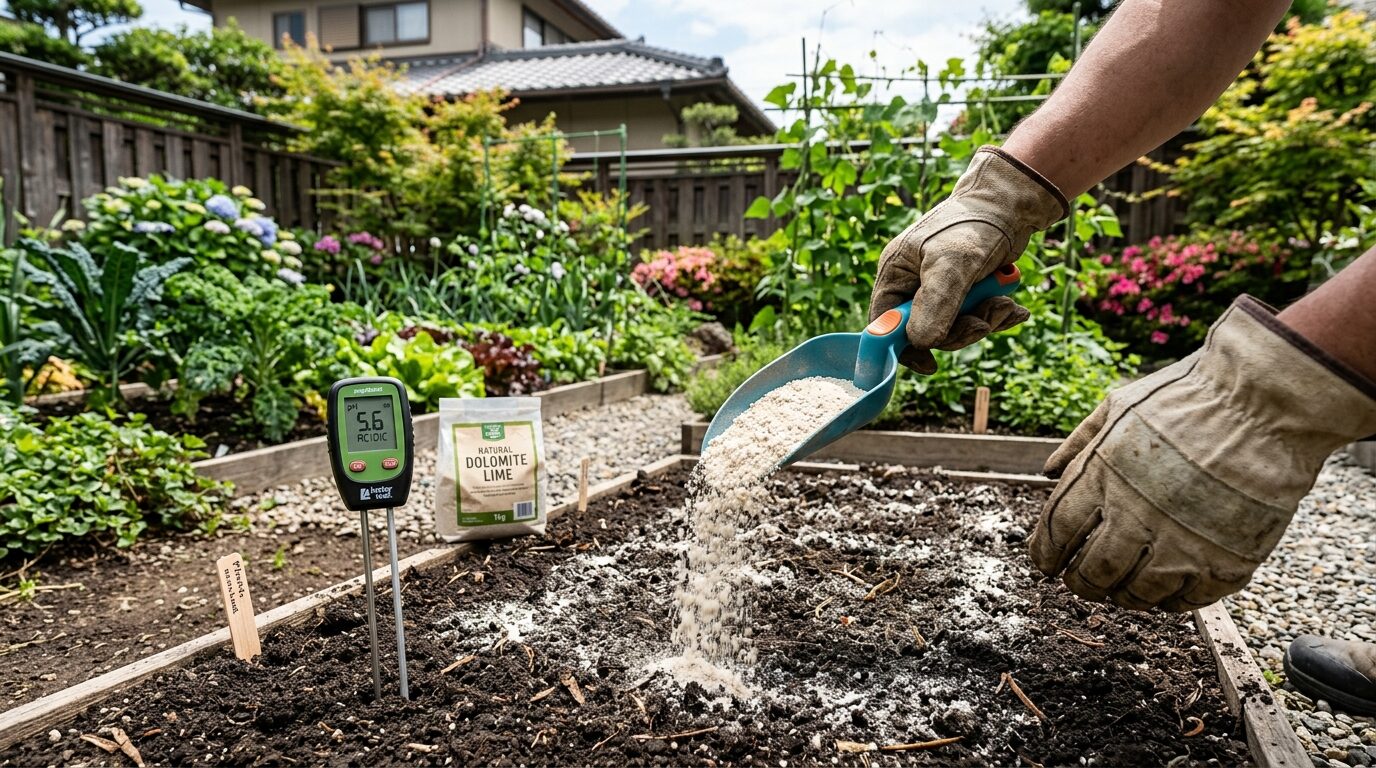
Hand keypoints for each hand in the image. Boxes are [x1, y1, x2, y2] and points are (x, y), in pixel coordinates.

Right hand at [869, 147, 1066, 373]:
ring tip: (1004, 306)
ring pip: (954, 327)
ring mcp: (941, 289)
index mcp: (896, 274)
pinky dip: (995, 316)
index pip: (885, 323)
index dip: (903, 347)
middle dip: (957, 332)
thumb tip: (922, 343)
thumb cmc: (974, 225)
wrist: (1012, 203)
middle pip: (924, 331)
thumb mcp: (953, 264)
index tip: (930, 364)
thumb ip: (936, 304)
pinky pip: (976, 317)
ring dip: (983, 322)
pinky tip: (1013, 308)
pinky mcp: (967, 291)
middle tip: (982, 324)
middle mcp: (914, 283)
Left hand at [1030, 297, 1375, 610]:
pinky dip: (1171, 602)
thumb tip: (1046, 472)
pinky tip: (1166, 590)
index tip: (1046, 563)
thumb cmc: (1190, 396)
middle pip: (1091, 573)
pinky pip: (1188, 602)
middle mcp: (1136, 517)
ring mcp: (1183, 545)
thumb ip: (1080, 443)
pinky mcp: (1227, 563)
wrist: (1268, 403)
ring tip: (1121, 589)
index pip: (1057, 533)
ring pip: (1136, 595)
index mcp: (1102, 478)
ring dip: (1122, 596)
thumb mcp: (1119, 406)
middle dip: (1080, 583)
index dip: (1045, 554)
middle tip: (1081, 583)